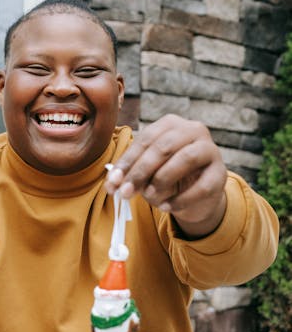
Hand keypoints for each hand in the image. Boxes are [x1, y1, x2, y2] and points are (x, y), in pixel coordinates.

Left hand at [104, 114, 227, 237]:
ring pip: (186, 159)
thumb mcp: (145, 173)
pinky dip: (181, 199)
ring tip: (150, 197)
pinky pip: (202, 186)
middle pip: (164, 147)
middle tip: (125, 193)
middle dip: (141, 171)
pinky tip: (167, 207)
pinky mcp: (221, 173)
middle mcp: (193, 130)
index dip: (127, 162)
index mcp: (170, 124)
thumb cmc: (165, 176)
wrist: (195, 195)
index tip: (112, 183)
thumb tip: (111, 185)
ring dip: (162, 180)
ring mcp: (210, 149)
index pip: (145, 139)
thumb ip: (129, 175)